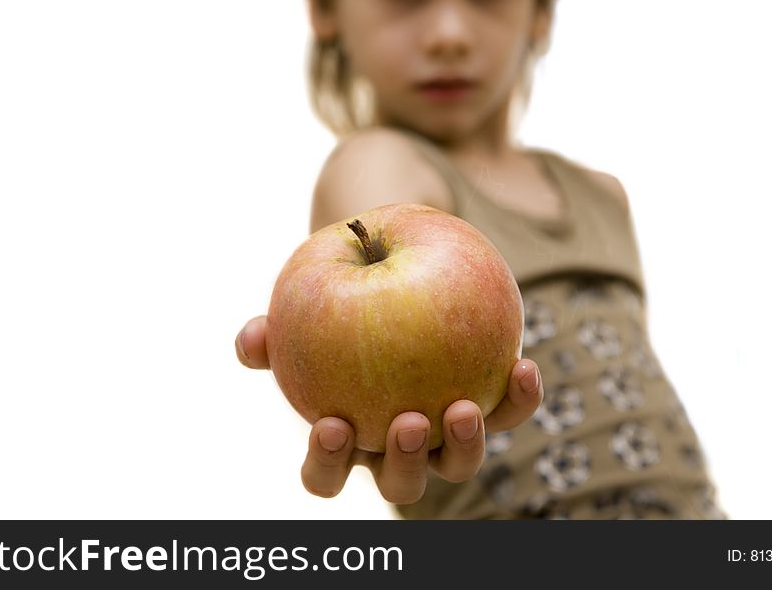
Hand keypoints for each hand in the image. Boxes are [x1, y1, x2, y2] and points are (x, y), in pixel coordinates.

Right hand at [235, 316, 542, 504]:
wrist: (398, 285)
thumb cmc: (336, 313)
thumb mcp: (300, 315)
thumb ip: (273, 333)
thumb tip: (249, 338)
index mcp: (348, 440)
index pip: (327, 474)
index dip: (327, 463)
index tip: (330, 423)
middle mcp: (398, 449)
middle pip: (400, 486)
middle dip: (404, 463)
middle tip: (409, 422)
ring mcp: (446, 436)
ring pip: (457, 465)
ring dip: (464, 446)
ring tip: (462, 407)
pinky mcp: (491, 408)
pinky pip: (508, 412)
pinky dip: (519, 398)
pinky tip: (522, 365)